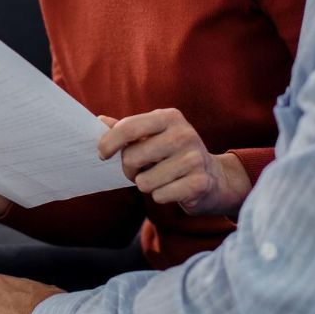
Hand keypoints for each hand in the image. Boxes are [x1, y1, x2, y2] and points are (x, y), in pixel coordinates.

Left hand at [98, 109, 250, 215]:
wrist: (215, 178)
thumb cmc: (174, 154)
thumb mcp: (153, 136)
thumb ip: (127, 130)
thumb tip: (99, 121)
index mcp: (169, 117)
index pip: (129, 127)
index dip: (109, 143)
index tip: (102, 155)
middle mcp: (184, 134)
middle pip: (131, 157)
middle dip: (129, 170)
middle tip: (140, 170)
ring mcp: (194, 158)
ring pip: (144, 181)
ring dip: (147, 185)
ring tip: (162, 178)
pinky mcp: (199, 183)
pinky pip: (160, 196)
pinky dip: (161, 196)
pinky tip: (174, 188)